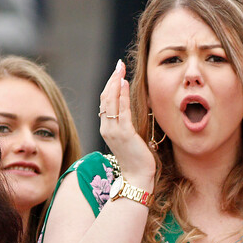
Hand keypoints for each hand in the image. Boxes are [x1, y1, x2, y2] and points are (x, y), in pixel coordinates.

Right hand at [98, 60, 155, 188]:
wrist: (137, 176)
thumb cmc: (136, 158)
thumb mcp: (128, 137)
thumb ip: (125, 123)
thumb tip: (127, 107)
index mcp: (106, 128)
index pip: (105, 102)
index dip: (110, 86)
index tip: (117, 72)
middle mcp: (106, 128)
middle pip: (105, 98)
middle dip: (112, 79)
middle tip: (118, 65)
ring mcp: (113, 130)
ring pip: (111, 101)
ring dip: (115, 83)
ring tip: (120, 69)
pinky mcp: (124, 133)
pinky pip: (121, 110)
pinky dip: (122, 95)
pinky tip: (125, 83)